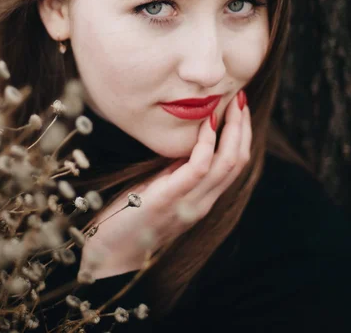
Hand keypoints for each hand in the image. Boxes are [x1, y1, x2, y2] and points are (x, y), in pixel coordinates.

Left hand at [78, 93, 251, 279]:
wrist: (107, 253)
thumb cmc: (130, 215)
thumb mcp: (160, 187)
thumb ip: (177, 170)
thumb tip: (188, 141)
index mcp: (202, 198)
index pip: (235, 164)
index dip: (242, 134)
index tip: (239, 107)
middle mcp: (202, 202)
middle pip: (238, 160)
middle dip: (243, 127)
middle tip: (240, 97)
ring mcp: (190, 204)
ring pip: (227, 163)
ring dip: (233, 129)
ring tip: (231, 104)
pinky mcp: (170, 201)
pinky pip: (199, 168)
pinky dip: (207, 143)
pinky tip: (206, 123)